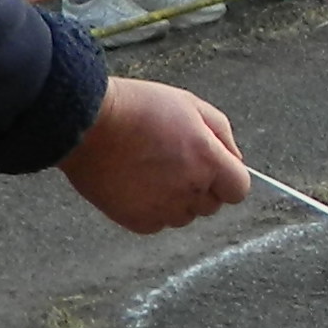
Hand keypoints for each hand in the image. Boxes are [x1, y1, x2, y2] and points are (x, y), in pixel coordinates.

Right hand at [56, 76, 250, 233]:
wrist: (88, 122)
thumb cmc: (138, 108)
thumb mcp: (191, 105)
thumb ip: (222, 135)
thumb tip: (235, 160)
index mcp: (208, 160)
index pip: (238, 189)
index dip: (227, 178)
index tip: (214, 169)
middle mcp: (190, 189)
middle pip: (211, 205)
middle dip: (201, 187)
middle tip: (175, 162)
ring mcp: (163, 208)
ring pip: (184, 216)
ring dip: (176, 200)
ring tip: (152, 170)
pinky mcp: (137, 220)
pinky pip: (157, 223)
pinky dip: (151, 208)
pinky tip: (136, 183)